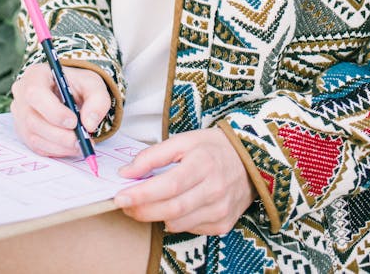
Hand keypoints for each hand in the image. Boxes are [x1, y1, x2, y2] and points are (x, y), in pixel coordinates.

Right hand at [10, 63, 110, 157]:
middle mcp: (22, 95)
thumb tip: (89, 124)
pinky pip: (37, 147)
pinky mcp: (24, 133)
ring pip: (34, 137)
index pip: (36, 93)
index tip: (74, 122)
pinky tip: (71, 146)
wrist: (70, 93)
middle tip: (81, 140)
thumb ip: (97, 100)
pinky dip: (56, 150)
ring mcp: (20, 116)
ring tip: (80, 144)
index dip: (53, 111)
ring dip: (59, 145)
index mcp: (36, 75)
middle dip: (59, 134)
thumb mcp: (93, 85)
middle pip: (33, 119)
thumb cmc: (79, 85)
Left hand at [114, 127, 255, 235]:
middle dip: (143, 210)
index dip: (142, 194)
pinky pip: (190, 229)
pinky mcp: (223, 224)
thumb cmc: (211, 148)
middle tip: (125, 205)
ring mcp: (221, 209)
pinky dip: (176, 220)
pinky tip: (175, 206)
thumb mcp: (183, 140)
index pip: (169, 185)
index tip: (120, 197)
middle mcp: (215, 189)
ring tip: (147, 204)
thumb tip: (127, 173)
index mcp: (204, 163)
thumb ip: (153, 155)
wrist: (248, 160)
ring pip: (178, 223)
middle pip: (171, 208)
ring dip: (156, 216)